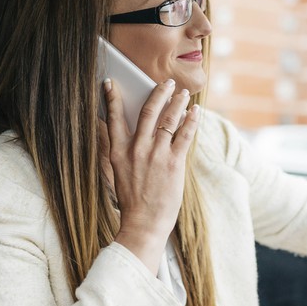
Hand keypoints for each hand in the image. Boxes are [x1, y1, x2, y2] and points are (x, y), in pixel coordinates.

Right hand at [102, 77, 199, 271]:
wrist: (143, 224)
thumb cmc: (133, 199)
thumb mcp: (119, 172)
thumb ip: (124, 150)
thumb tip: (131, 130)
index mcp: (118, 152)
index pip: (113, 118)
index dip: (112, 98)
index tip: (111, 81)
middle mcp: (136, 150)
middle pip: (148, 111)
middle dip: (158, 92)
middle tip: (167, 82)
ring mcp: (155, 155)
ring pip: (168, 119)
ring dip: (178, 102)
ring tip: (184, 93)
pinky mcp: (173, 163)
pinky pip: (185, 134)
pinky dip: (191, 120)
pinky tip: (195, 111)